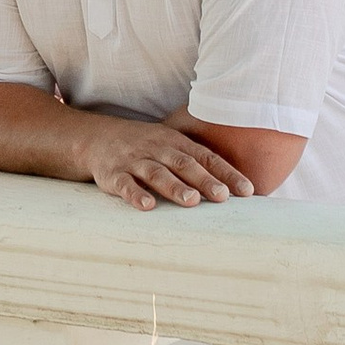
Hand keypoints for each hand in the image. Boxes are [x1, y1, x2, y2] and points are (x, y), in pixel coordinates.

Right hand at [86, 114, 257, 211]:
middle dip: (204, 180)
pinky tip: (147, 206)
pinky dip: (136, 194)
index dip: (227, 173)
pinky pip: (125, 185)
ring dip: (174, 187)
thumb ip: (198, 162)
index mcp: (176, 143)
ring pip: (157, 173)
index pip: (206, 157)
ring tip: (191, 201)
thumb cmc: (146, 147)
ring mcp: (135, 161)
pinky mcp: (114, 174)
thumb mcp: (171, 146)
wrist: (97, 138)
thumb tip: (234, 188)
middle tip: (222, 196)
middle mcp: (158, 149)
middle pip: (184, 164)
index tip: (247, 191)